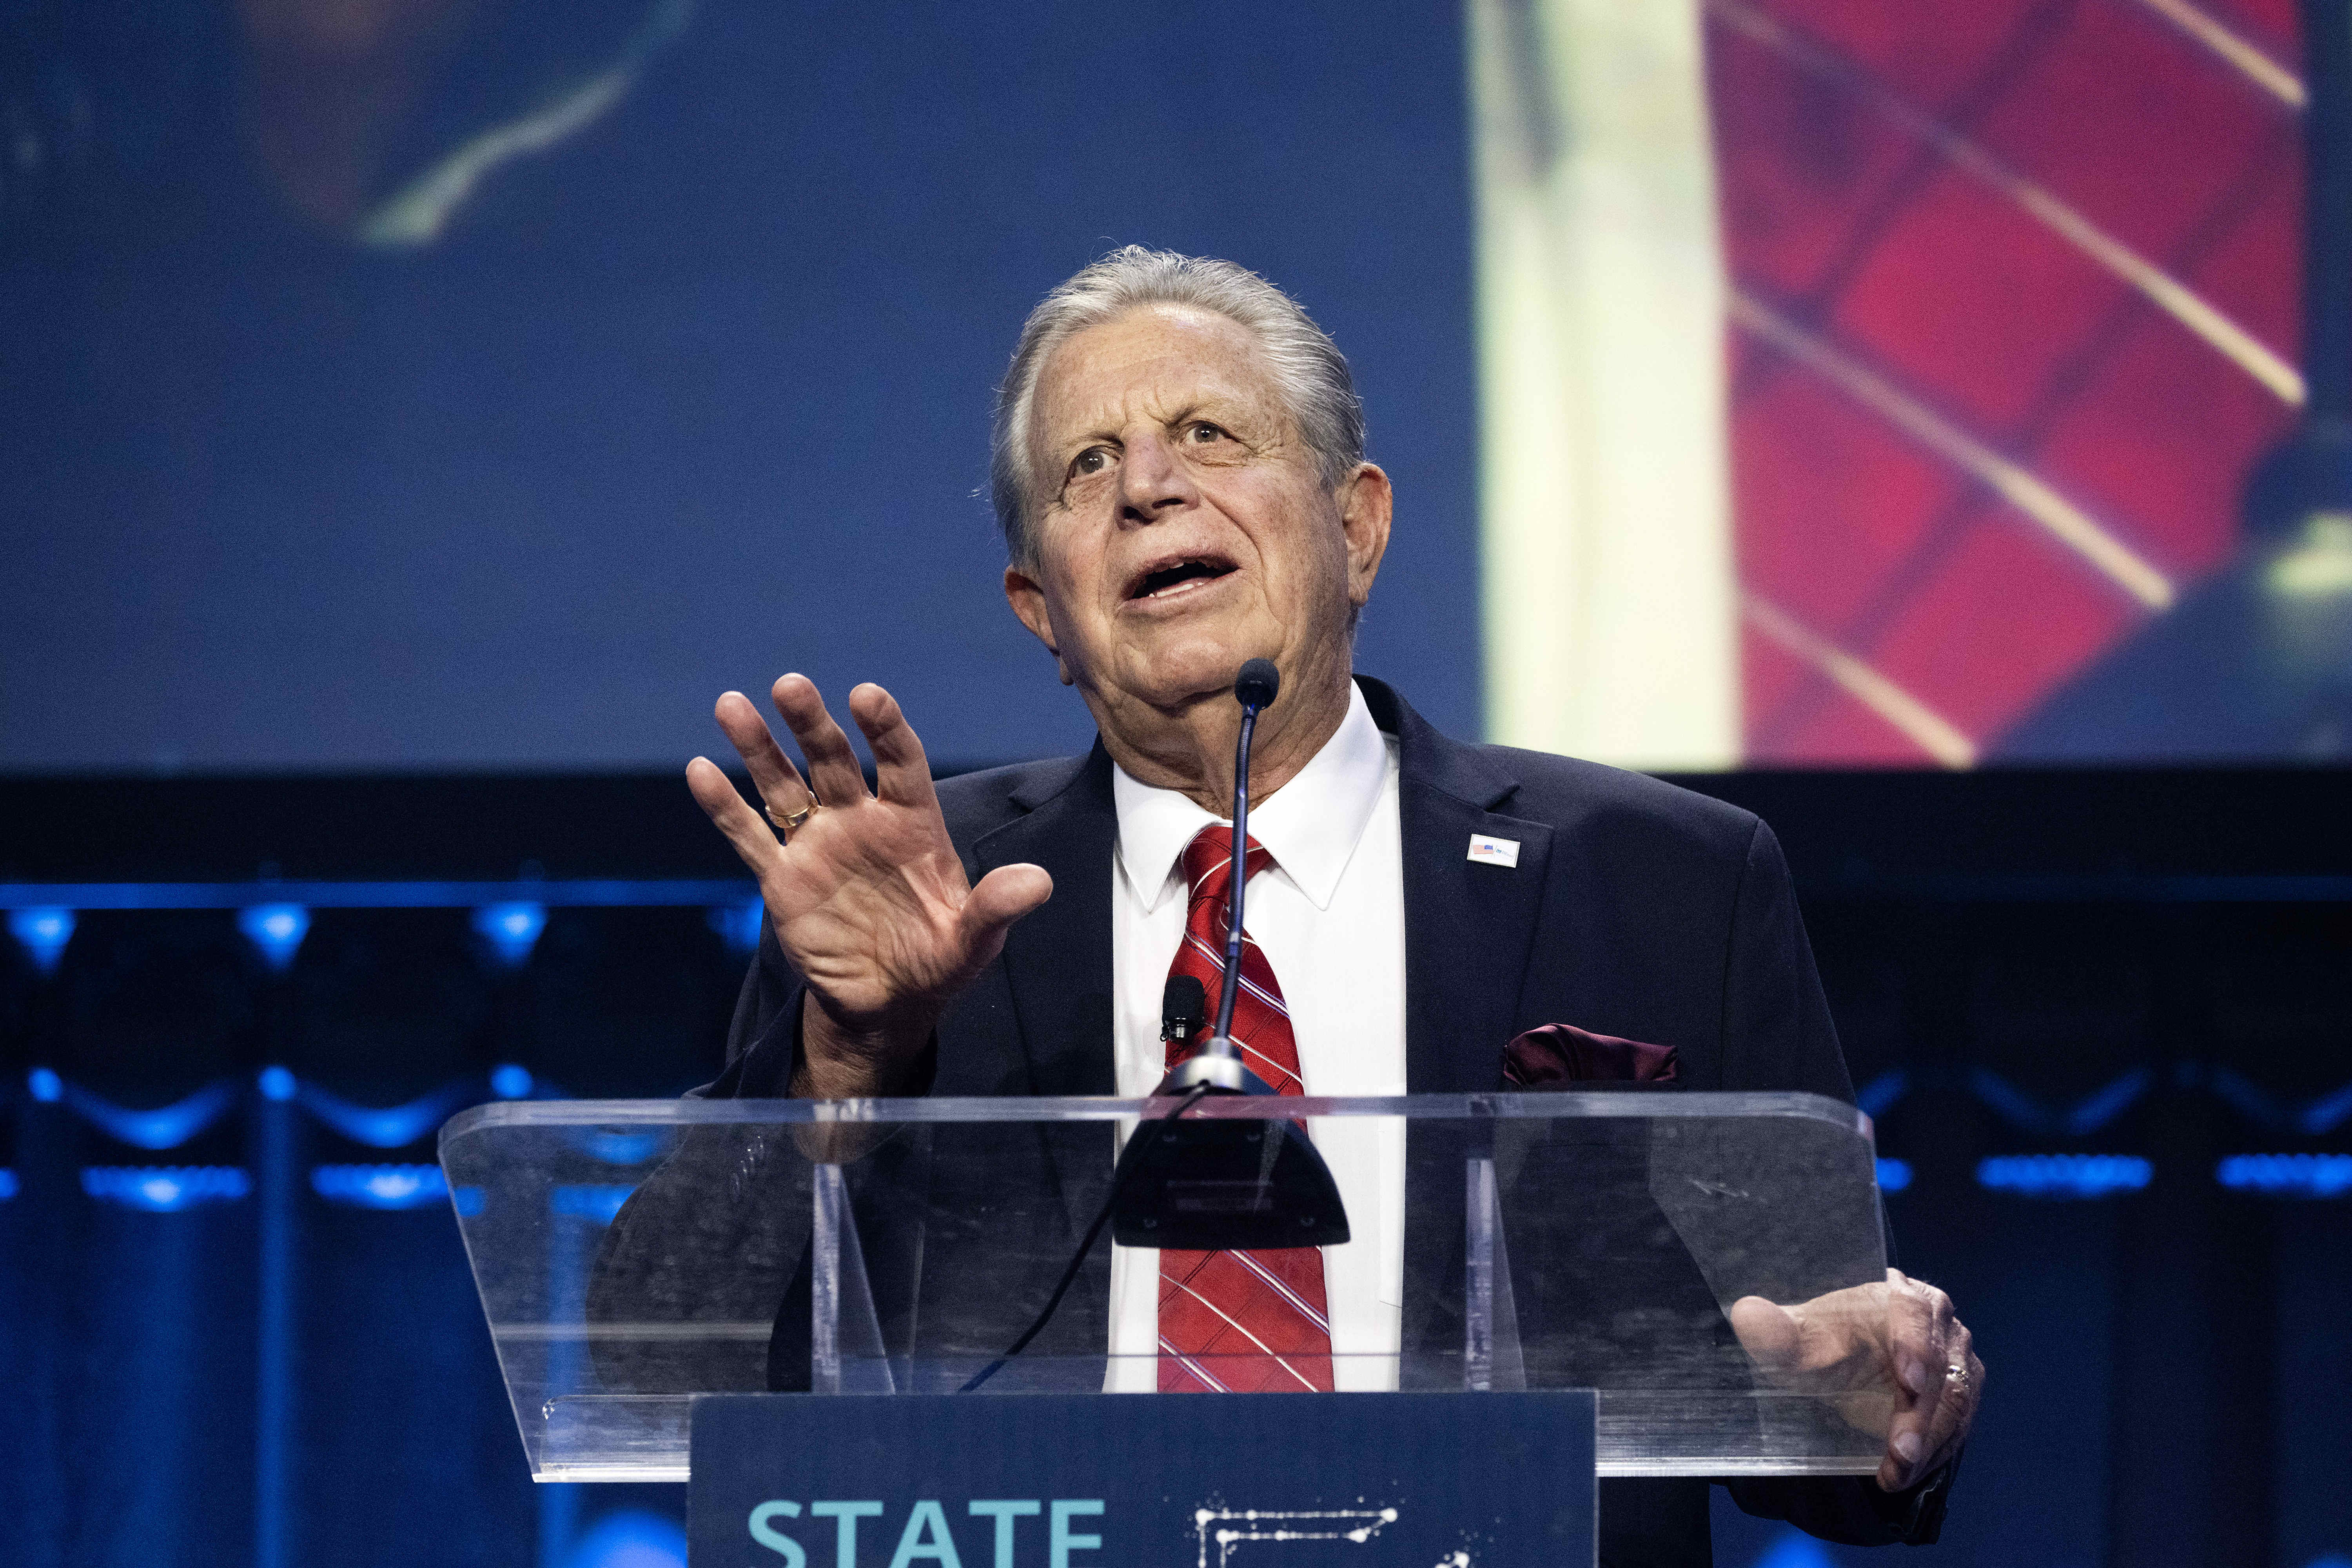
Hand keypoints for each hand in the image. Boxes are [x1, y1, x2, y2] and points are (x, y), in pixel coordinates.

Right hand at [686, 676, 1052, 1097]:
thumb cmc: (939, 961)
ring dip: (759, 748)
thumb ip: (997, 908)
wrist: (889, 1004)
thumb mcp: (975, 941)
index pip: (900, 762)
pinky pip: (750, 836)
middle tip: (791, 684)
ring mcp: (819, 845)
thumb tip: (1039, 882)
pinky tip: (701, 770)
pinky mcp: (783, 878)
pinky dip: (725, 806)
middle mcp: (862, 821)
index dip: (884, 729)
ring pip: (784, 786)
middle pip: (833, 761)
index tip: (866, 695)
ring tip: (731, 704)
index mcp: (913, 824)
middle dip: (812, 724)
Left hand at [1729, 1268, 1981, 1492]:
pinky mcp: (1963, 1395)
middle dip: (1920, 1416)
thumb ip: (1775, 1332)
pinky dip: (1931, 1456)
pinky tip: (1901, 1475)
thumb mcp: (1797, 1342)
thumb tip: (1745, 1316)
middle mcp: (1940, 1324)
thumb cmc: (1822, 1346)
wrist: (1843, 1367)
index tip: (1909, 1382)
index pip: (1915, 1313)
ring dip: (1927, 1445)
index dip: (1916, 1346)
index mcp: (1903, 1295)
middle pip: (1941, 1369)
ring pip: (1955, 1406)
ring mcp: (1957, 1361)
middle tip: (1899, 1452)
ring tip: (1895, 1473)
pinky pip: (1957, 1429)